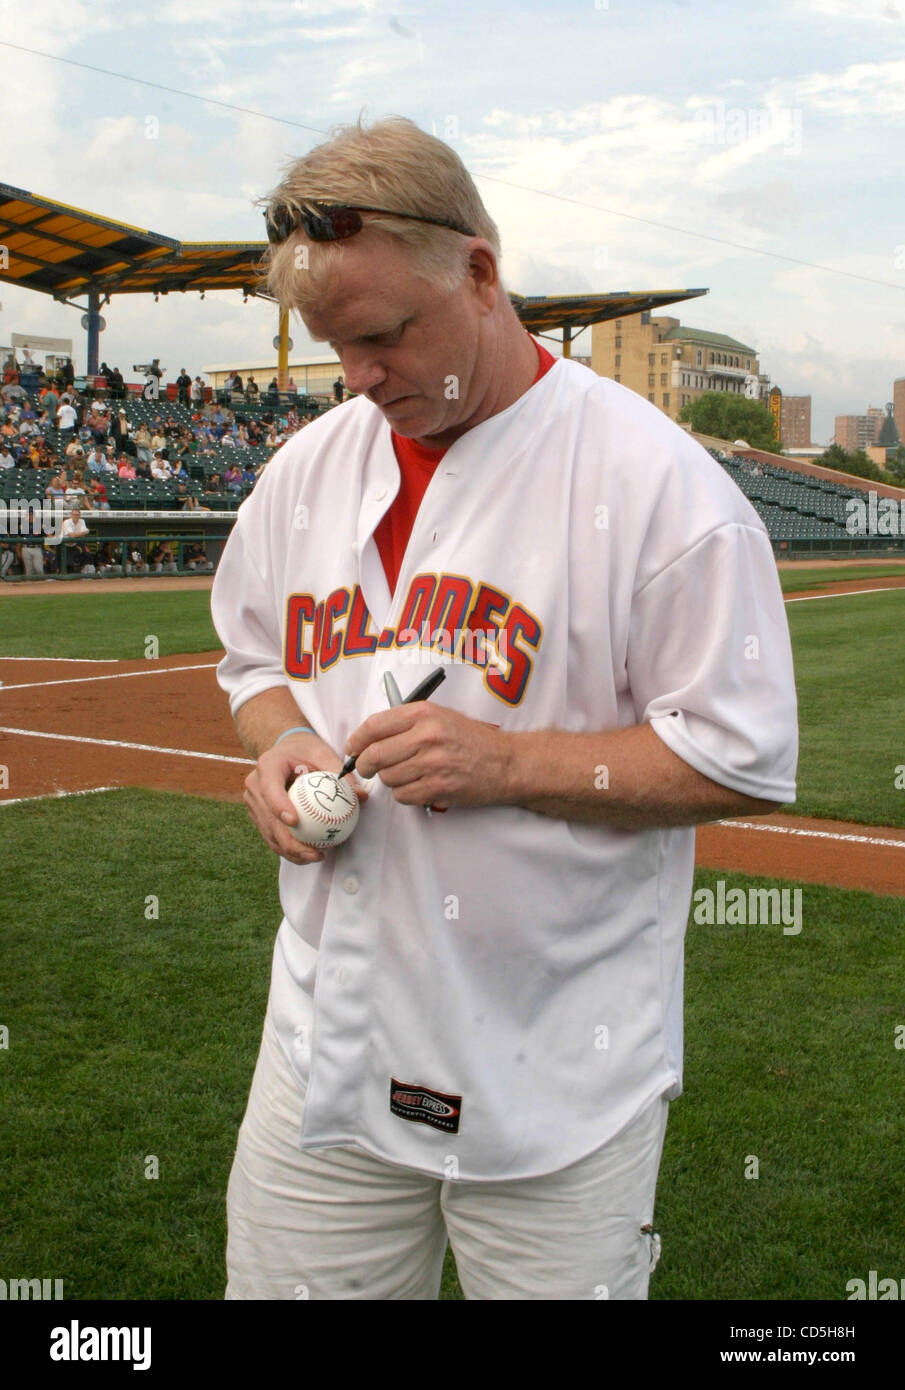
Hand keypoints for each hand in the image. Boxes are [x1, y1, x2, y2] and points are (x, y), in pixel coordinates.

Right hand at [244, 732, 369, 864]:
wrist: (286, 751)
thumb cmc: (306, 751)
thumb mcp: (324, 754)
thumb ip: (341, 775)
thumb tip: (361, 796)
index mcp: (268, 766)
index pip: (270, 789)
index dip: (279, 807)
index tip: (295, 822)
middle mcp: (255, 785)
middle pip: (269, 818)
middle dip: (289, 841)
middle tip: (315, 853)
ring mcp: (254, 802)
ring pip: (269, 833)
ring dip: (290, 851)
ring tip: (315, 857)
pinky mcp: (258, 815)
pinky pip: (272, 836)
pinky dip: (288, 848)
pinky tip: (309, 856)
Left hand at [345, 703, 510, 809]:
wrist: (505, 762)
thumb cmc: (471, 739)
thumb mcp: (440, 716)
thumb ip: (405, 722)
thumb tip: (367, 738)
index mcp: (424, 714)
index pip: (374, 726)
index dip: (356, 740)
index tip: (352, 749)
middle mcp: (427, 736)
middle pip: (374, 755)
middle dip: (364, 765)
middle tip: (366, 768)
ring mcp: (433, 763)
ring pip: (388, 778)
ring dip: (390, 780)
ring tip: (406, 774)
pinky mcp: (439, 787)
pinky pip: (403, 795)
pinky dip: (405, 794)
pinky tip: (418, 785)